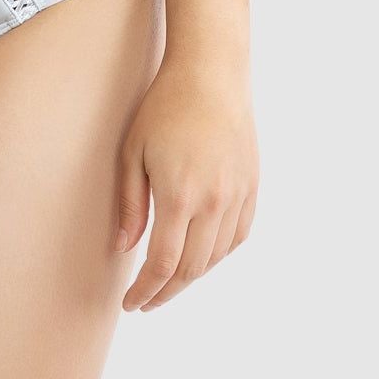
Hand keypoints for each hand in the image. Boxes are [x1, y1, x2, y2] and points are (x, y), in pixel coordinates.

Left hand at [114, 61, 257, 310]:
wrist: (211, 75)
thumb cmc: (164, 108)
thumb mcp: (133, 153)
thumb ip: (131, 206)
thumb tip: (126, 249)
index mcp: (180, 196)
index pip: (163, 264)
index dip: (146, 290)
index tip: (132, 303)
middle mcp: (214, 202)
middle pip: (192, 269)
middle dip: (166, 292)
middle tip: (147, 301)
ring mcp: (238, 196)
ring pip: (216, 256)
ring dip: (192, 276)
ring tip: (169, 280)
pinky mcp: (252, 187)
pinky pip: (238, 236)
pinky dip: (219, 254)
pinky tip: (201, 256)